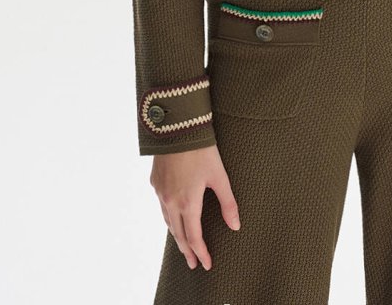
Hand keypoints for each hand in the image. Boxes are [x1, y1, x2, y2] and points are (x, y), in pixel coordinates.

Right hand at [150, 144, 240, 270]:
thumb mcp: (220, 176)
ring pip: (168, 221)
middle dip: (187, 250)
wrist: (177, 127)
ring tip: (184, 245)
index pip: (194, 237)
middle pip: (178, 234)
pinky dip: (169, 218)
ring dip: (177, 236)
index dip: (201, 252)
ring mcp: (160, 192)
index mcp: (188, 203)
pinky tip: (174, 218)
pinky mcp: (155, 181)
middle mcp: (170, 201)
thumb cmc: (202, 150)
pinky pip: (161, 207)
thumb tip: (236, 226)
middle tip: (193, 263)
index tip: (207, 264)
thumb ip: (228, 203)